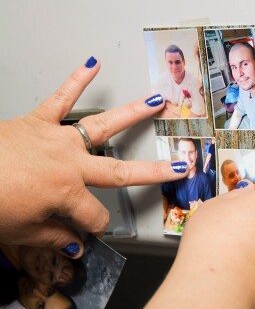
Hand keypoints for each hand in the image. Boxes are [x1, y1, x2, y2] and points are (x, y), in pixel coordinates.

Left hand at [0, 58, 186, 256]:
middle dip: (154, 172)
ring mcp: (56, 139)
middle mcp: (69, 164)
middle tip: (179, 168)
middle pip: (120, 171)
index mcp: (67, 194)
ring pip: (104, 126)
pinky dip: (75, 79)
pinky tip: (91, 64)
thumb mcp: (21, 231)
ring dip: (134, 113)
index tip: (87, 234)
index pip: (94, 216)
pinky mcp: (37, 121)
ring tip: (158, 103)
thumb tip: (74, 245)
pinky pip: (60, 98)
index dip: (93, 228)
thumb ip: (54, 237)